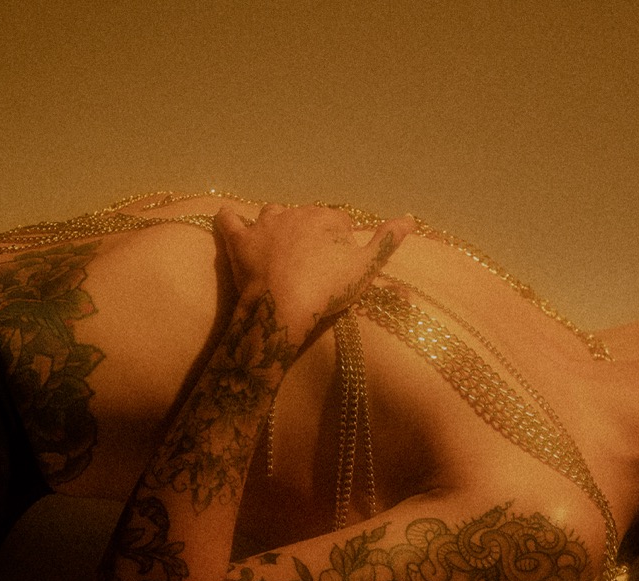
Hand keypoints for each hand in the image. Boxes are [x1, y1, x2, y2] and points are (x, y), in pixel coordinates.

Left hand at [214, 203, 413, 339]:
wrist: (282, 308)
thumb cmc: (327, 289)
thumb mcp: (365, 267)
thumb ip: (386, 241)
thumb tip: (409, 217)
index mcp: (325, 218)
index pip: (339, 222)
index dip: (342, 242)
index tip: (340, 263)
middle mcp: (294, 213)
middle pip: (306, 217)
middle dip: (312, 233)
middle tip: (314, 263)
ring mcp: (263, 225)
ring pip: (272, 213)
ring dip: (277, 224)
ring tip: (281, 244)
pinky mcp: (239, 241)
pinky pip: (229, 220)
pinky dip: (230, 220)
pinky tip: (230, 221)